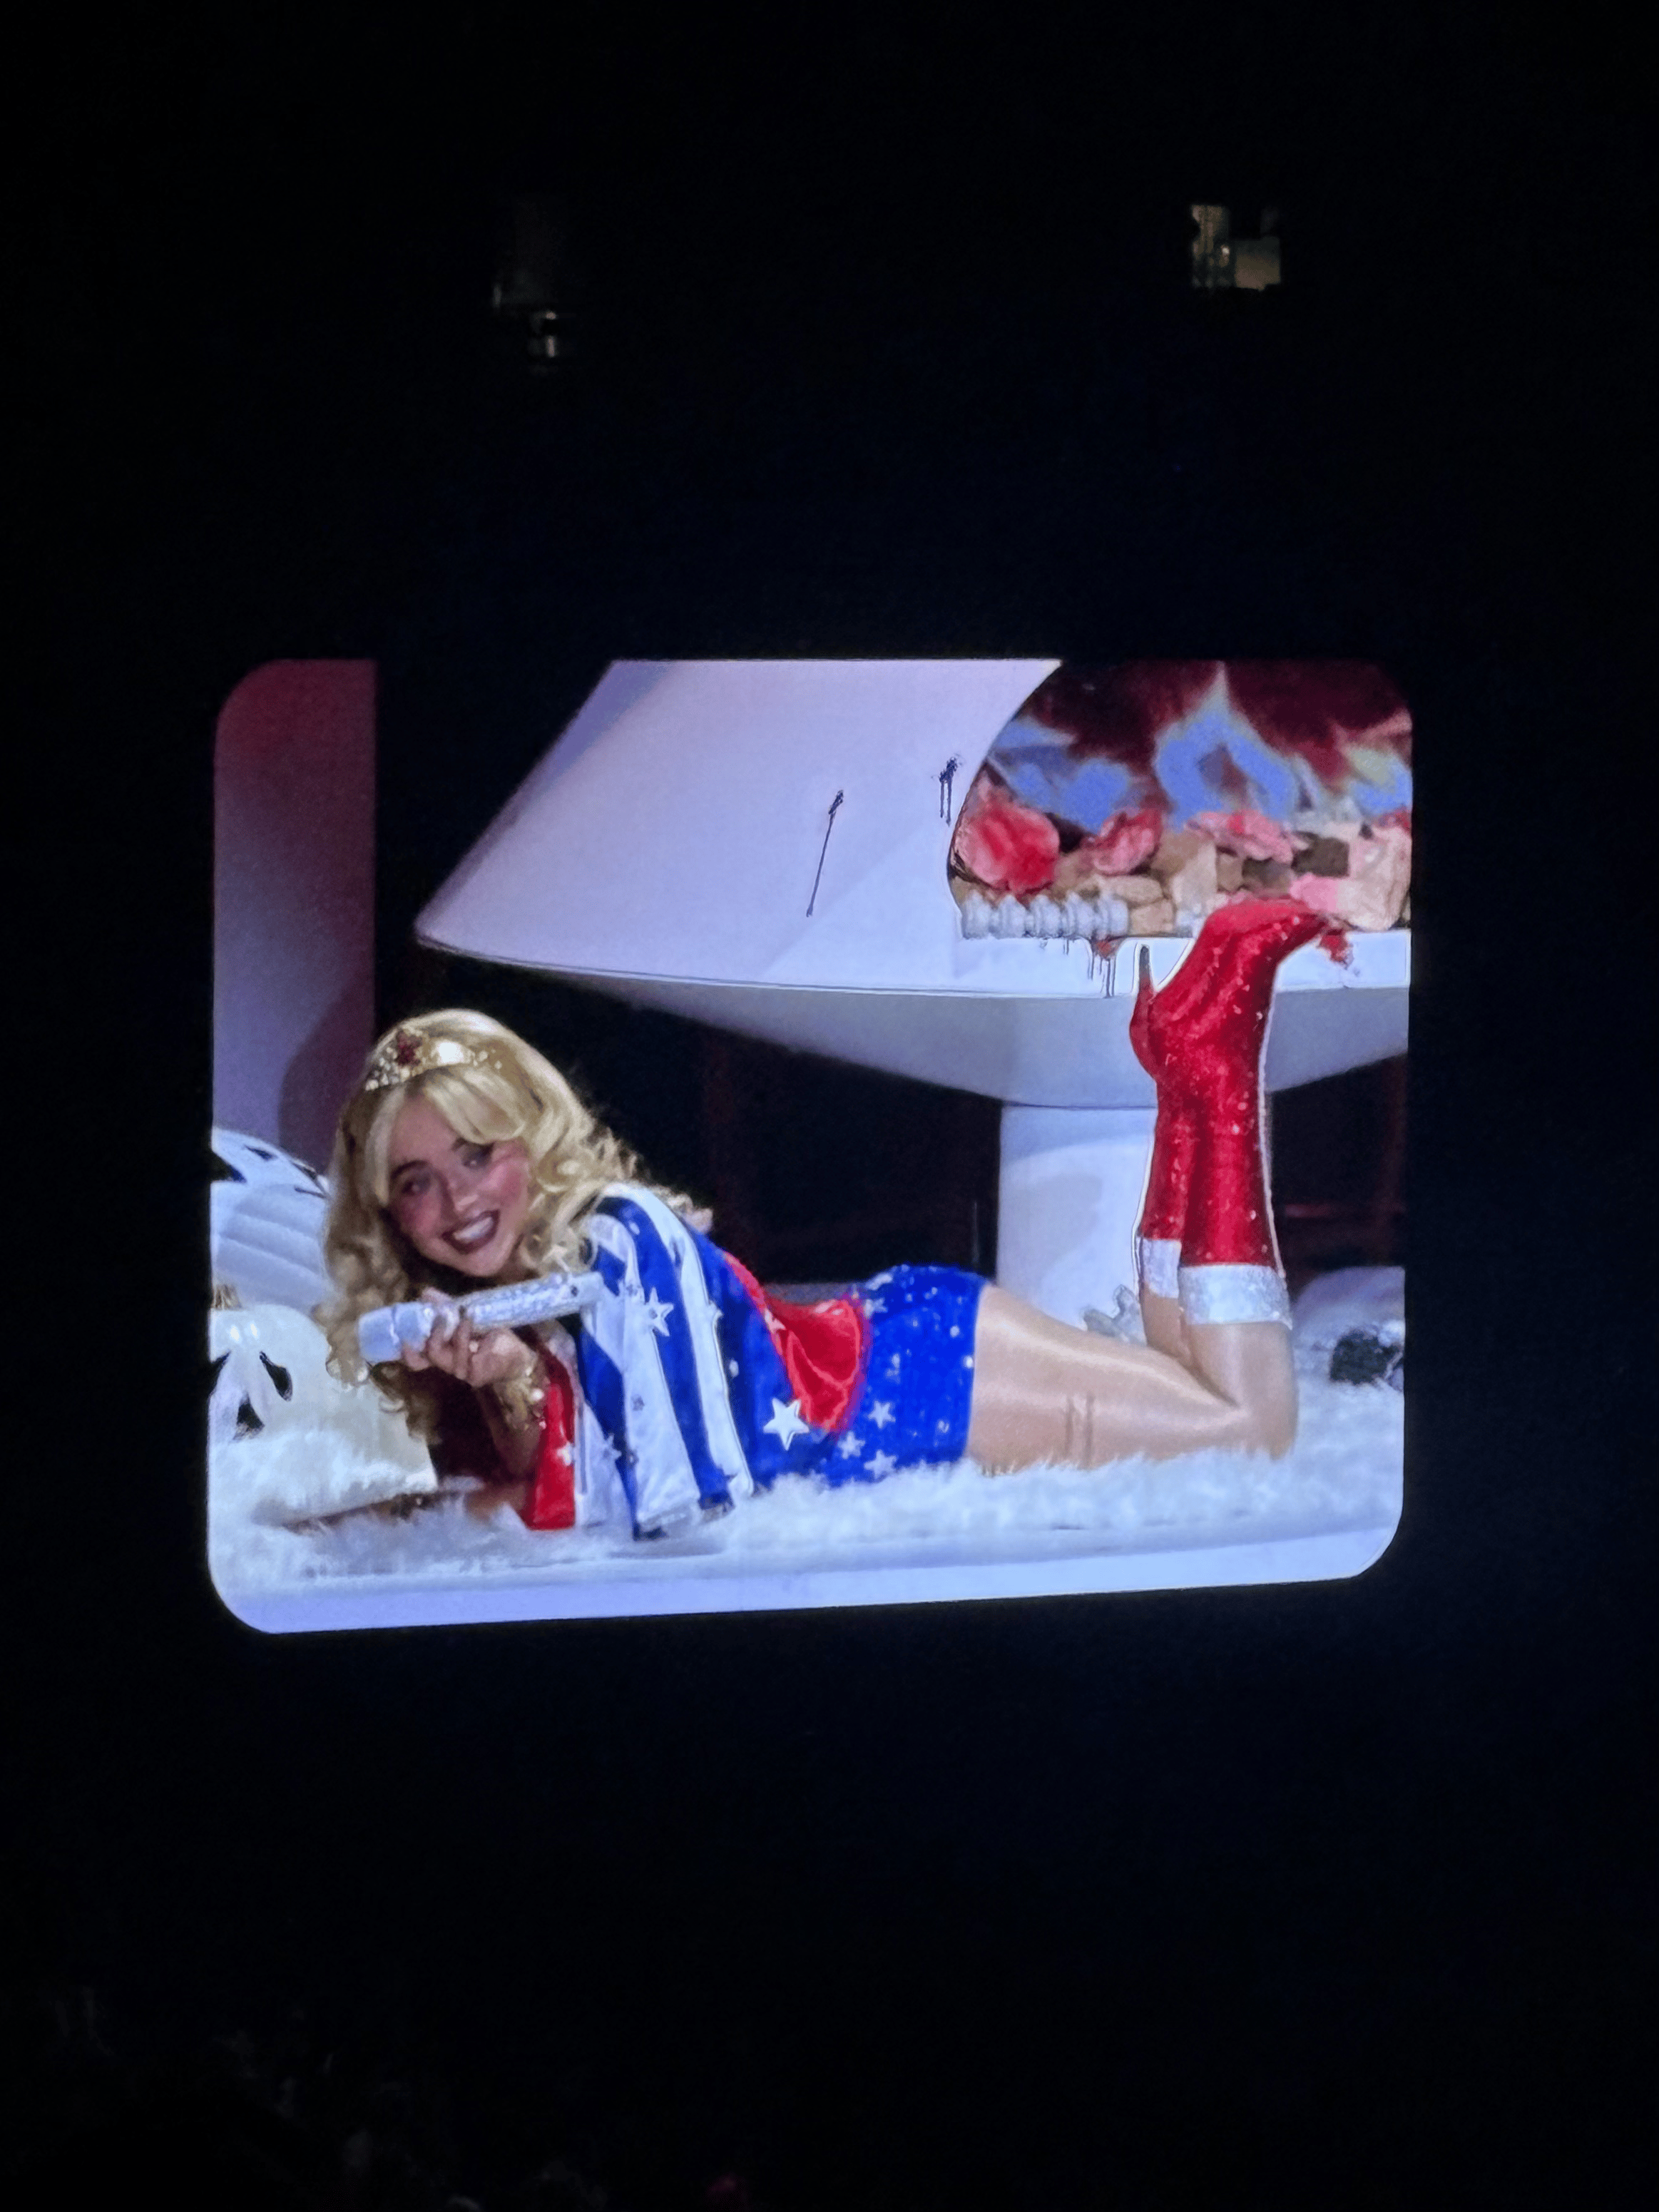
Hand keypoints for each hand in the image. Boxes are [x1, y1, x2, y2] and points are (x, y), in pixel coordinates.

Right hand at [399, 1293, 535, 1392]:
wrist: (521, 1356)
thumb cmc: (495, 1338)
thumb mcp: (469, 1320)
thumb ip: (447, 1309)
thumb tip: (425, 1292)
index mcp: (447, 1355)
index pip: (420, 1361)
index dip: (409, 1353)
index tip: (403, 1338)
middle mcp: (451, 1366)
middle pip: (428, 1356)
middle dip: (430, 1333)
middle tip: (439, 1314)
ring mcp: (461, 1372)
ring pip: (443, 1353)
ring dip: (450, 1330)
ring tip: (461, 1312)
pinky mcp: (474, 1374)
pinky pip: (462, 1352)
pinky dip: (464, 1332)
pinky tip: (470, 1319)